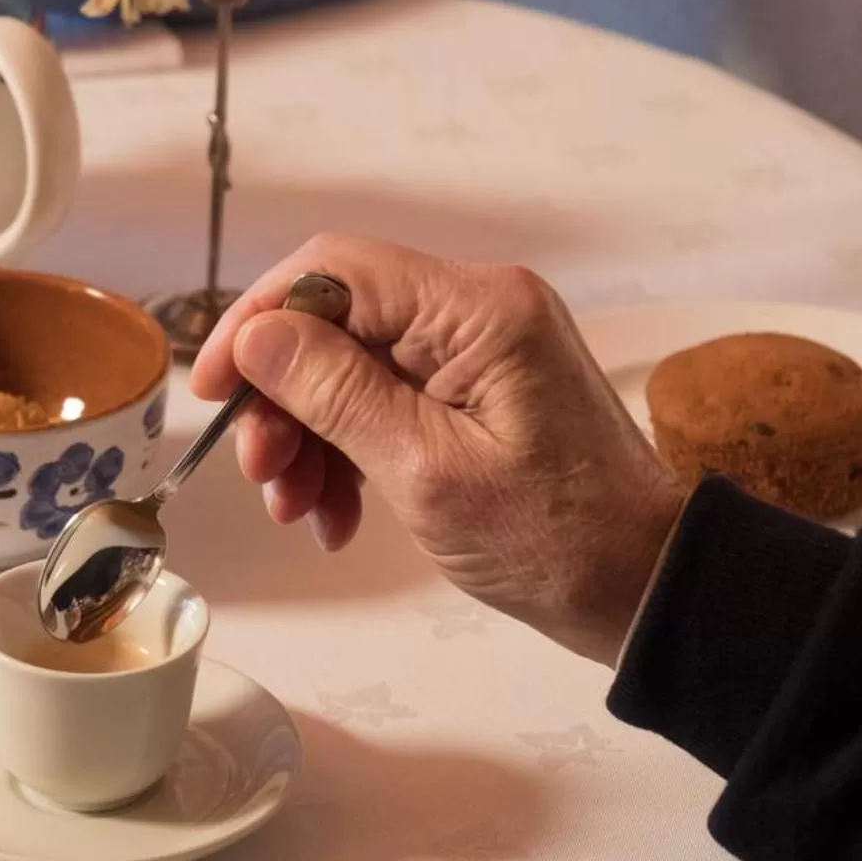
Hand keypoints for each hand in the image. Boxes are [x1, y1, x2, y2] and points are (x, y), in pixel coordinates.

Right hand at [191, 235, 686, 664]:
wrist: (647, 590)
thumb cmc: (557, 540)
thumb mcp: (426, 471)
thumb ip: (336, 393)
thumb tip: (258, 336)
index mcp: (476, 310)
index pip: (333, 271)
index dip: (257, 321)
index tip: (214, 390)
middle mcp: (478, 311)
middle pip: (335, 323)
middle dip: (283, 399)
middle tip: (262, 473)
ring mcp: (479, 352)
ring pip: (349, 368)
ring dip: (308, 437)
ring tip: (298, 510)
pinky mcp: (477, 391)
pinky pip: (384, 402)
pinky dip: (348, 454)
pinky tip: (335, 514)